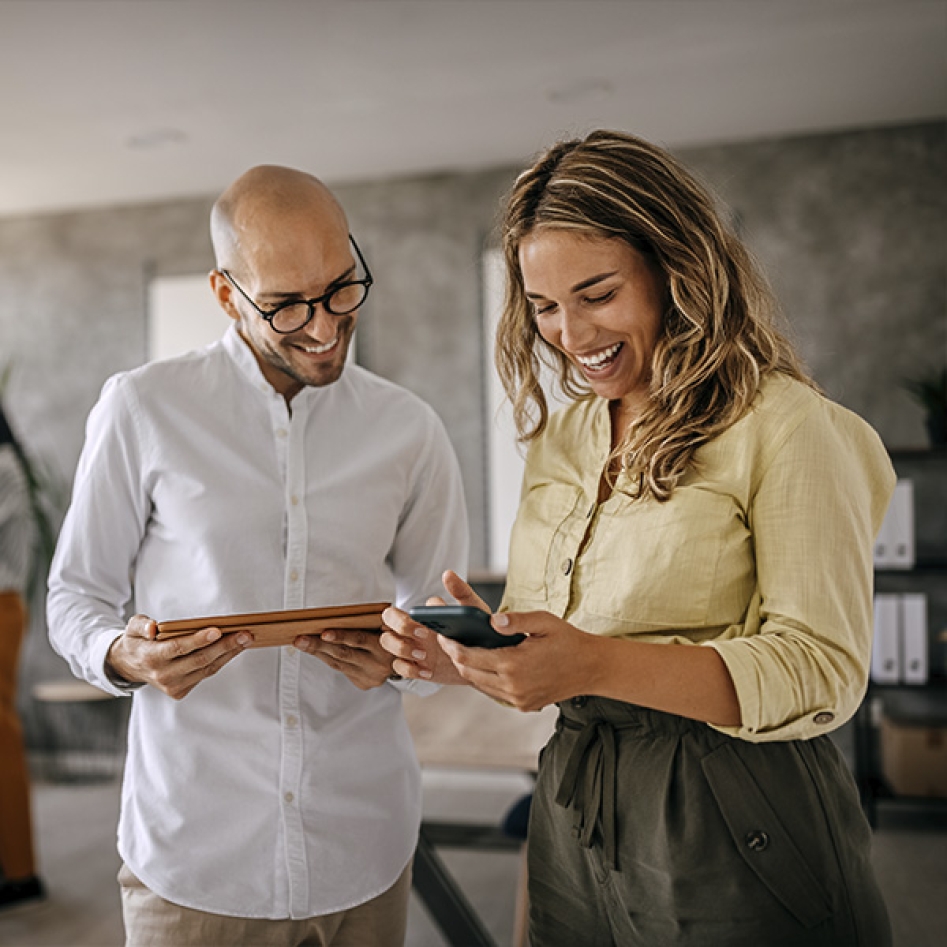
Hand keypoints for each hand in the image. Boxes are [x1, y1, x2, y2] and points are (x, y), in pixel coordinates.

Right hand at [106, 614, 251, 699]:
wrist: (128, 666)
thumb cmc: (137, 641)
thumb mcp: (132, 627)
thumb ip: (141, 625)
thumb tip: (153, 628)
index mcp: (151, 657)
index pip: (178, 648)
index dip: (198, 640)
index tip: (217, 630)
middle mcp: (163, 675)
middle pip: (199, 659)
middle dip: (225, 646)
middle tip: (245, 634)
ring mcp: (173, 686)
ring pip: (207, 668)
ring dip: (229, 653)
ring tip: (246, 639)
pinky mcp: (181, 691)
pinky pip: (206, 673)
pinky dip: (221, 660)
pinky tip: (234, 648)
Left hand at [294, 627, 395, 689]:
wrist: (409, 658)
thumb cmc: (391, 632)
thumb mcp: (388, 625)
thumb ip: (370, 622)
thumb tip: (333, 617)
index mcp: (387, 645)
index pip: (360, 639)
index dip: (341, 636)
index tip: (323, 631)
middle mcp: (379, 663)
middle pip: (344, 653)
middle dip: (319, 645)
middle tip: (300, 639)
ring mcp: (372, 676)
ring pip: (339, 663)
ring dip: (318, 652)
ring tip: (301, 642)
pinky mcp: (365, 684)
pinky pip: (342, 670)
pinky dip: (326, 659)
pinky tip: (314, 650)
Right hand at [378, 571, 489, 684]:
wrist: (485, 659)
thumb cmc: (476, 630)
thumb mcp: (472, 609)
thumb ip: (461, 591)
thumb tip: (448, 574)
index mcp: (422, 615)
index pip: (399, 610)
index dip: (408, 619)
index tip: (427, 626)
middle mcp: (412, 629)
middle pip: (387, 622)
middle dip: (399, 628)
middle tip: (422, 635)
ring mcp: (412, 647)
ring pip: (387, 643)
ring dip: (401, 649)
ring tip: (424, 655)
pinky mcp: (416, 666)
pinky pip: (399, 668)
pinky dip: (410, 669)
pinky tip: (427, 671)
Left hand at [438, 610, 602, 711]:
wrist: (591, 668)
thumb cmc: (567, 640)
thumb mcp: (544, 621)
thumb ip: (515, 620)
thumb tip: (491, 621)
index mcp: (514, 664)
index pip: (470, 657)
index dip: (452, 646)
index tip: (443, 635)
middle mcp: (513, 686)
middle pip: (470, 673)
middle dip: (456, 657)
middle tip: (448, 641)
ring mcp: (518, 699)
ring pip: (480, 685)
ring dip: (469, 669)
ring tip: (462, 651)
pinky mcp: (523, 705)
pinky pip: (494, 692)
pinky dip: (484, 679)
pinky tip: (484, 664)